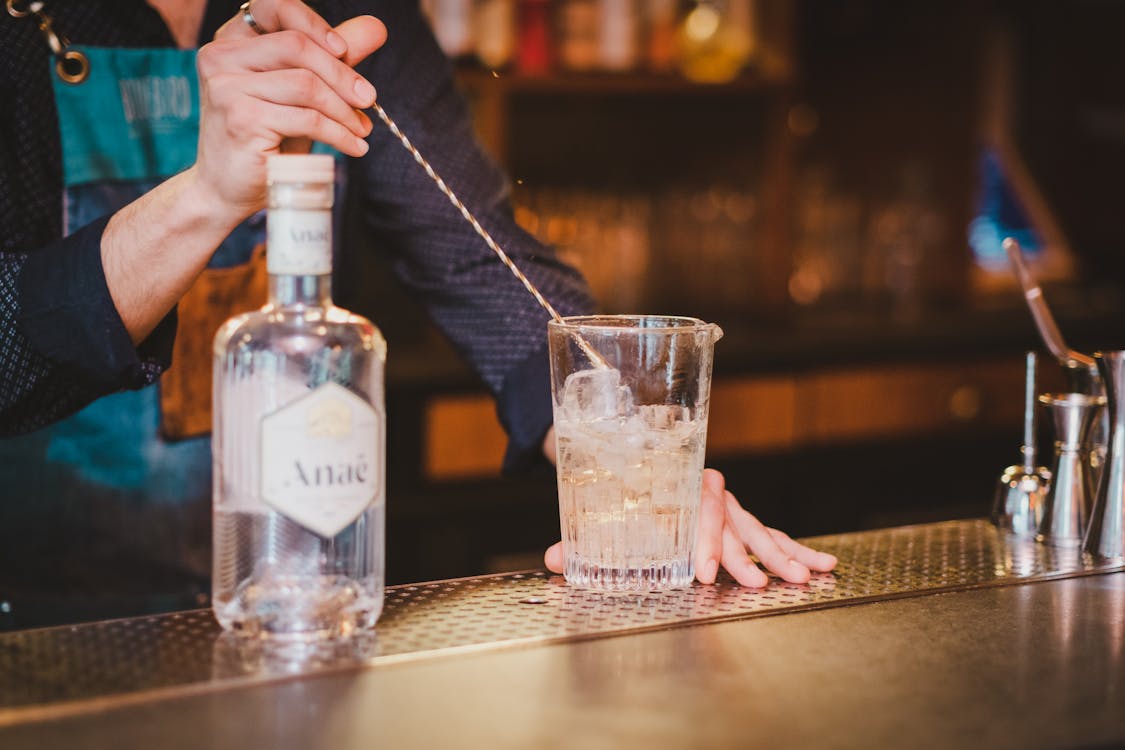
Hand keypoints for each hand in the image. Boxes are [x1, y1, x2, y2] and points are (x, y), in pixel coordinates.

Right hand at [193, 1, 387, 220]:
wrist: (228, 189)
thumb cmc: (266, 138)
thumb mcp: (301, 92)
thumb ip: (331, 57)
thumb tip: (377, 27)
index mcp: (231, 41)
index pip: (274, 6)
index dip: (314, 23)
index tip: (343, 51)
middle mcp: (221, 58)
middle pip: (297, 46)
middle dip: (342, 74)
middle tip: (368, 99)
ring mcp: (227, 87)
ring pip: (306, 84)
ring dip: (344, 110)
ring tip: (362, 129)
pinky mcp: (242, 119)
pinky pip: (307, 118)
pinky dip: (339, 134)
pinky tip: (355, 146)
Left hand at [543, 468, 837, 586]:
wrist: (632, 455)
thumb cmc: (620, 493)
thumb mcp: (600, 514)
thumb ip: (579, 541)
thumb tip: (552, 560)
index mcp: (675, 484)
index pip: (693, 510)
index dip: (699, 541)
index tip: (700, 573)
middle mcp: (705, 491)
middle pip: (731, 520)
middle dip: (745, 554)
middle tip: (758, 583)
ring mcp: (727, 505)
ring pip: (757, 527)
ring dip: (781, 554)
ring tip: (806, 576)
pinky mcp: (740, 519)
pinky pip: (770, 534)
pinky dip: (797, 549)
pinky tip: (825, 565)